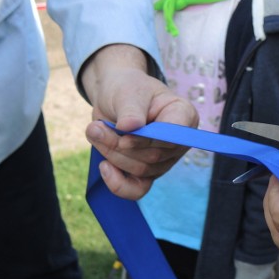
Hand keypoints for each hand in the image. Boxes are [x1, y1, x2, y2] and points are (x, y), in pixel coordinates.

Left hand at [81, 44, 198, 198]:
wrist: (115, 97)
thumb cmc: (127, 89)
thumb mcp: (128, 92)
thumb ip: (131, 110)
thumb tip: (129, 128)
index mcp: (183, 115)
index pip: (174, 135)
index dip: (148, 138)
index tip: (124, 128)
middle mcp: (179, 141)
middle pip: (154, 156)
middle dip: (120, 144)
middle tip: (97, 127)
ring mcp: (165, 159)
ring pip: (141, 170)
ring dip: (112, 154)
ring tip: (96, 132)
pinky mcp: (148, 173)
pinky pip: (137, 189)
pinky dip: (119, 184)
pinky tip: (105, 168)